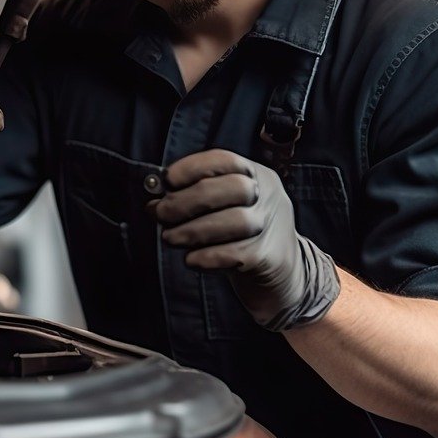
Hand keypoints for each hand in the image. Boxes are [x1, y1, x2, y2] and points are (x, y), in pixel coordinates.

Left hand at [151, 149, 339, 330]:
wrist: (282, 277)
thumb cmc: (242, 237)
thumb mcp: (226, 209)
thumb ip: (195, 199)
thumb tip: (154, 199)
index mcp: (257, 175)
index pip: (226, 160)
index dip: (193, 167)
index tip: (166, 180)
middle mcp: (268, 197)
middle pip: (231, 188)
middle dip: (188, 200)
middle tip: (160, 214)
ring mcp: (272, 227)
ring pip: (234, 221)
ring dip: (193, 230)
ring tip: (170, 238)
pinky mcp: (268, 257)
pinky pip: (235, 254)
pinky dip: (206, 256)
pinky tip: (191, 259)